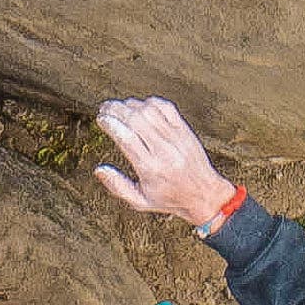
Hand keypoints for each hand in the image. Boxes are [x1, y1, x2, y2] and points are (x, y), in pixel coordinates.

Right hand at [93, 95, 240, 231]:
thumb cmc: (171, 199)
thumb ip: (117, 186)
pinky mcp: (185, 130)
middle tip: (105, 108)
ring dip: (131, 104)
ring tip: (120, 106)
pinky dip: (151, 102)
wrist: (205, 194)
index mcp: (150, 168)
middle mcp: (164, 150)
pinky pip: (166, 108)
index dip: (110, 123)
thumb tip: (99, 170)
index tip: (101, 119)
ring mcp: (176, 138)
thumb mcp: (140, 201)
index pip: (126, 137)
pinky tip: (142, 106)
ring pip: (150, 111)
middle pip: (135, 119)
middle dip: (116, 110)